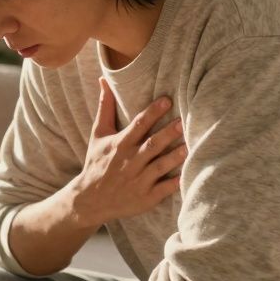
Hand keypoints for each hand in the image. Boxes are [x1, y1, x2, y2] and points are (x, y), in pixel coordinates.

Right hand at [63, 78, 186, 228]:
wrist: (90, 200)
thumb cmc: (97, 163)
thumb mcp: (98, 134)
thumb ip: (105, 107)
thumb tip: (104, 80)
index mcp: (120, 144)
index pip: (138, 125)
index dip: (152, 112)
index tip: (167, 100)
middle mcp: (129, 161)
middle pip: (152, 145)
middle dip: (168, 133)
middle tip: (184, 122)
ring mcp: (138, 180)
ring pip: (159, 166)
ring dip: (174, 157)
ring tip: (189, 146)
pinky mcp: (146, 197)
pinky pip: (162, 190)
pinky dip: (174, 184)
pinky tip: (186, 176)